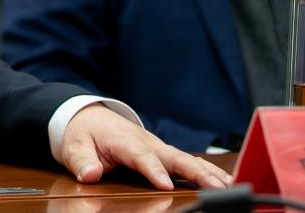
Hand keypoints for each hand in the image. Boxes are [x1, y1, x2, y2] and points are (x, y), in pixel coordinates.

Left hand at [60, 104, 231, 190]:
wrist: (88, 116)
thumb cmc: (83, 132)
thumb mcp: (74, 146)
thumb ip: (82, 161)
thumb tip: (90, 174)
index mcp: (125, 140)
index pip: (141, 156)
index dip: (154, 171)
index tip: (166, 186)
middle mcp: (147, 142)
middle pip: (174, 157)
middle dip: (196, 172)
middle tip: (216, 187)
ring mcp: (158, 147)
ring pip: (187, 159)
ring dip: (208, 172)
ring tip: (229, 186)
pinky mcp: (164, 154)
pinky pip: (188, 162)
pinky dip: (207, 170)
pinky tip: (225, 182)